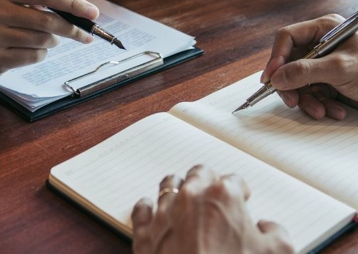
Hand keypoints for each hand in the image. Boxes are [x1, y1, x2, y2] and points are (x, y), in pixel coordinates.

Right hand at [0, 0, 98, 76]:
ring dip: (53, 41)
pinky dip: (41, 53)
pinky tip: (32, 48)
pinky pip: (34, 57)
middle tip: (86, 34)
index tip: (93, 13)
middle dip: (72, 28)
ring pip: (43, 41)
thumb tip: (76, 4)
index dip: (73, 4)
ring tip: (48, 38)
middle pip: (47, 20)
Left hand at [131, 165, 292, 253]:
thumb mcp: (278, 253)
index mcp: (223, 196)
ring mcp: (165, 212)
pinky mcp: (146, 231)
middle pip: (199, 174)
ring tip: (185, 195)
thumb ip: (276, 233)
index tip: (243, 199)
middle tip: (215, 193)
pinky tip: (151, 209)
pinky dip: (148, 207)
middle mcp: (191, 197)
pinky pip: (142, 209)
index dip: (241, 192)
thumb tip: (268, 227)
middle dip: (209, 181)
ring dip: (179, 187)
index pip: (235, 181)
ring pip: (169, 184)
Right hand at [262, 14, 357, 119]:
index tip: (271, 79)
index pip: (287, 38)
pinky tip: (333, 110)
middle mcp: (322, 44)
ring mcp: (325, 63)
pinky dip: (320, 104)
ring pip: (299, 81)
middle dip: (292, 86)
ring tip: (320, 111)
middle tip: (291, 101)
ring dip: (308, 100)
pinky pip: (312, 92)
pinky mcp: (330, 80)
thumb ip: (305, 71)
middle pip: (290, 63)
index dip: (276, 58)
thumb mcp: (340, 69)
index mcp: (324, 29)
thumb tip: (276, 77)